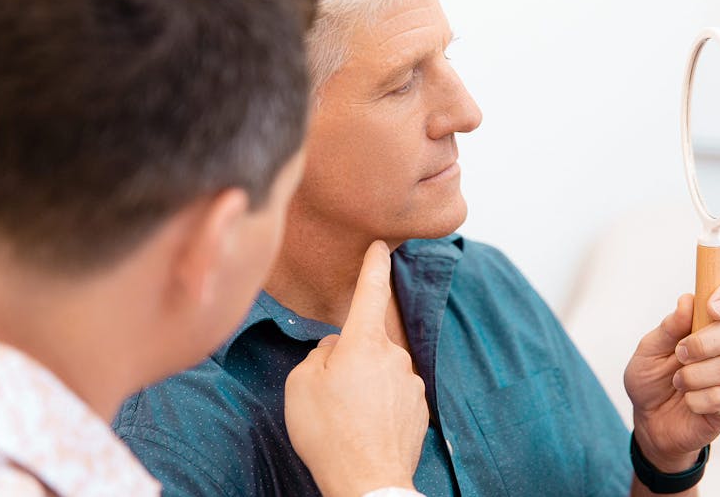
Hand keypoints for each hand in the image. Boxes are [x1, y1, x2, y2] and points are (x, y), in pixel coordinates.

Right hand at [284, 241, 428, 496]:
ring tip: (346, 419)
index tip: (380, 247)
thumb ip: (319, 355)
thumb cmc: (329, 432)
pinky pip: (392, 394)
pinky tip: (364, 428)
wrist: (367, 482)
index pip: (370, 292)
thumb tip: (335, 350)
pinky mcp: (419, 407)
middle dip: (349, 359)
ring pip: (380, 371)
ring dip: (364, 385)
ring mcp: (410, 382)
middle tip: (329, 394)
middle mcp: (394, 356)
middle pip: (367, 342)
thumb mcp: (301, 385)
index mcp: (365, 342)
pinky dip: (378, 406)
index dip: (374, 266)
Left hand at [624, 278, 719, 471]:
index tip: (710, 307)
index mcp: (709, 324)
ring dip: (694, 375)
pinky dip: (696, 399)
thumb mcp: (648, 350)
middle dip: (707, 342)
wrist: (649, 421)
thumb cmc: (651, 379)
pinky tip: (688, 401)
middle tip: (680, 353)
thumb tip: (687, 301)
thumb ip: (668, 328)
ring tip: (677, 382)